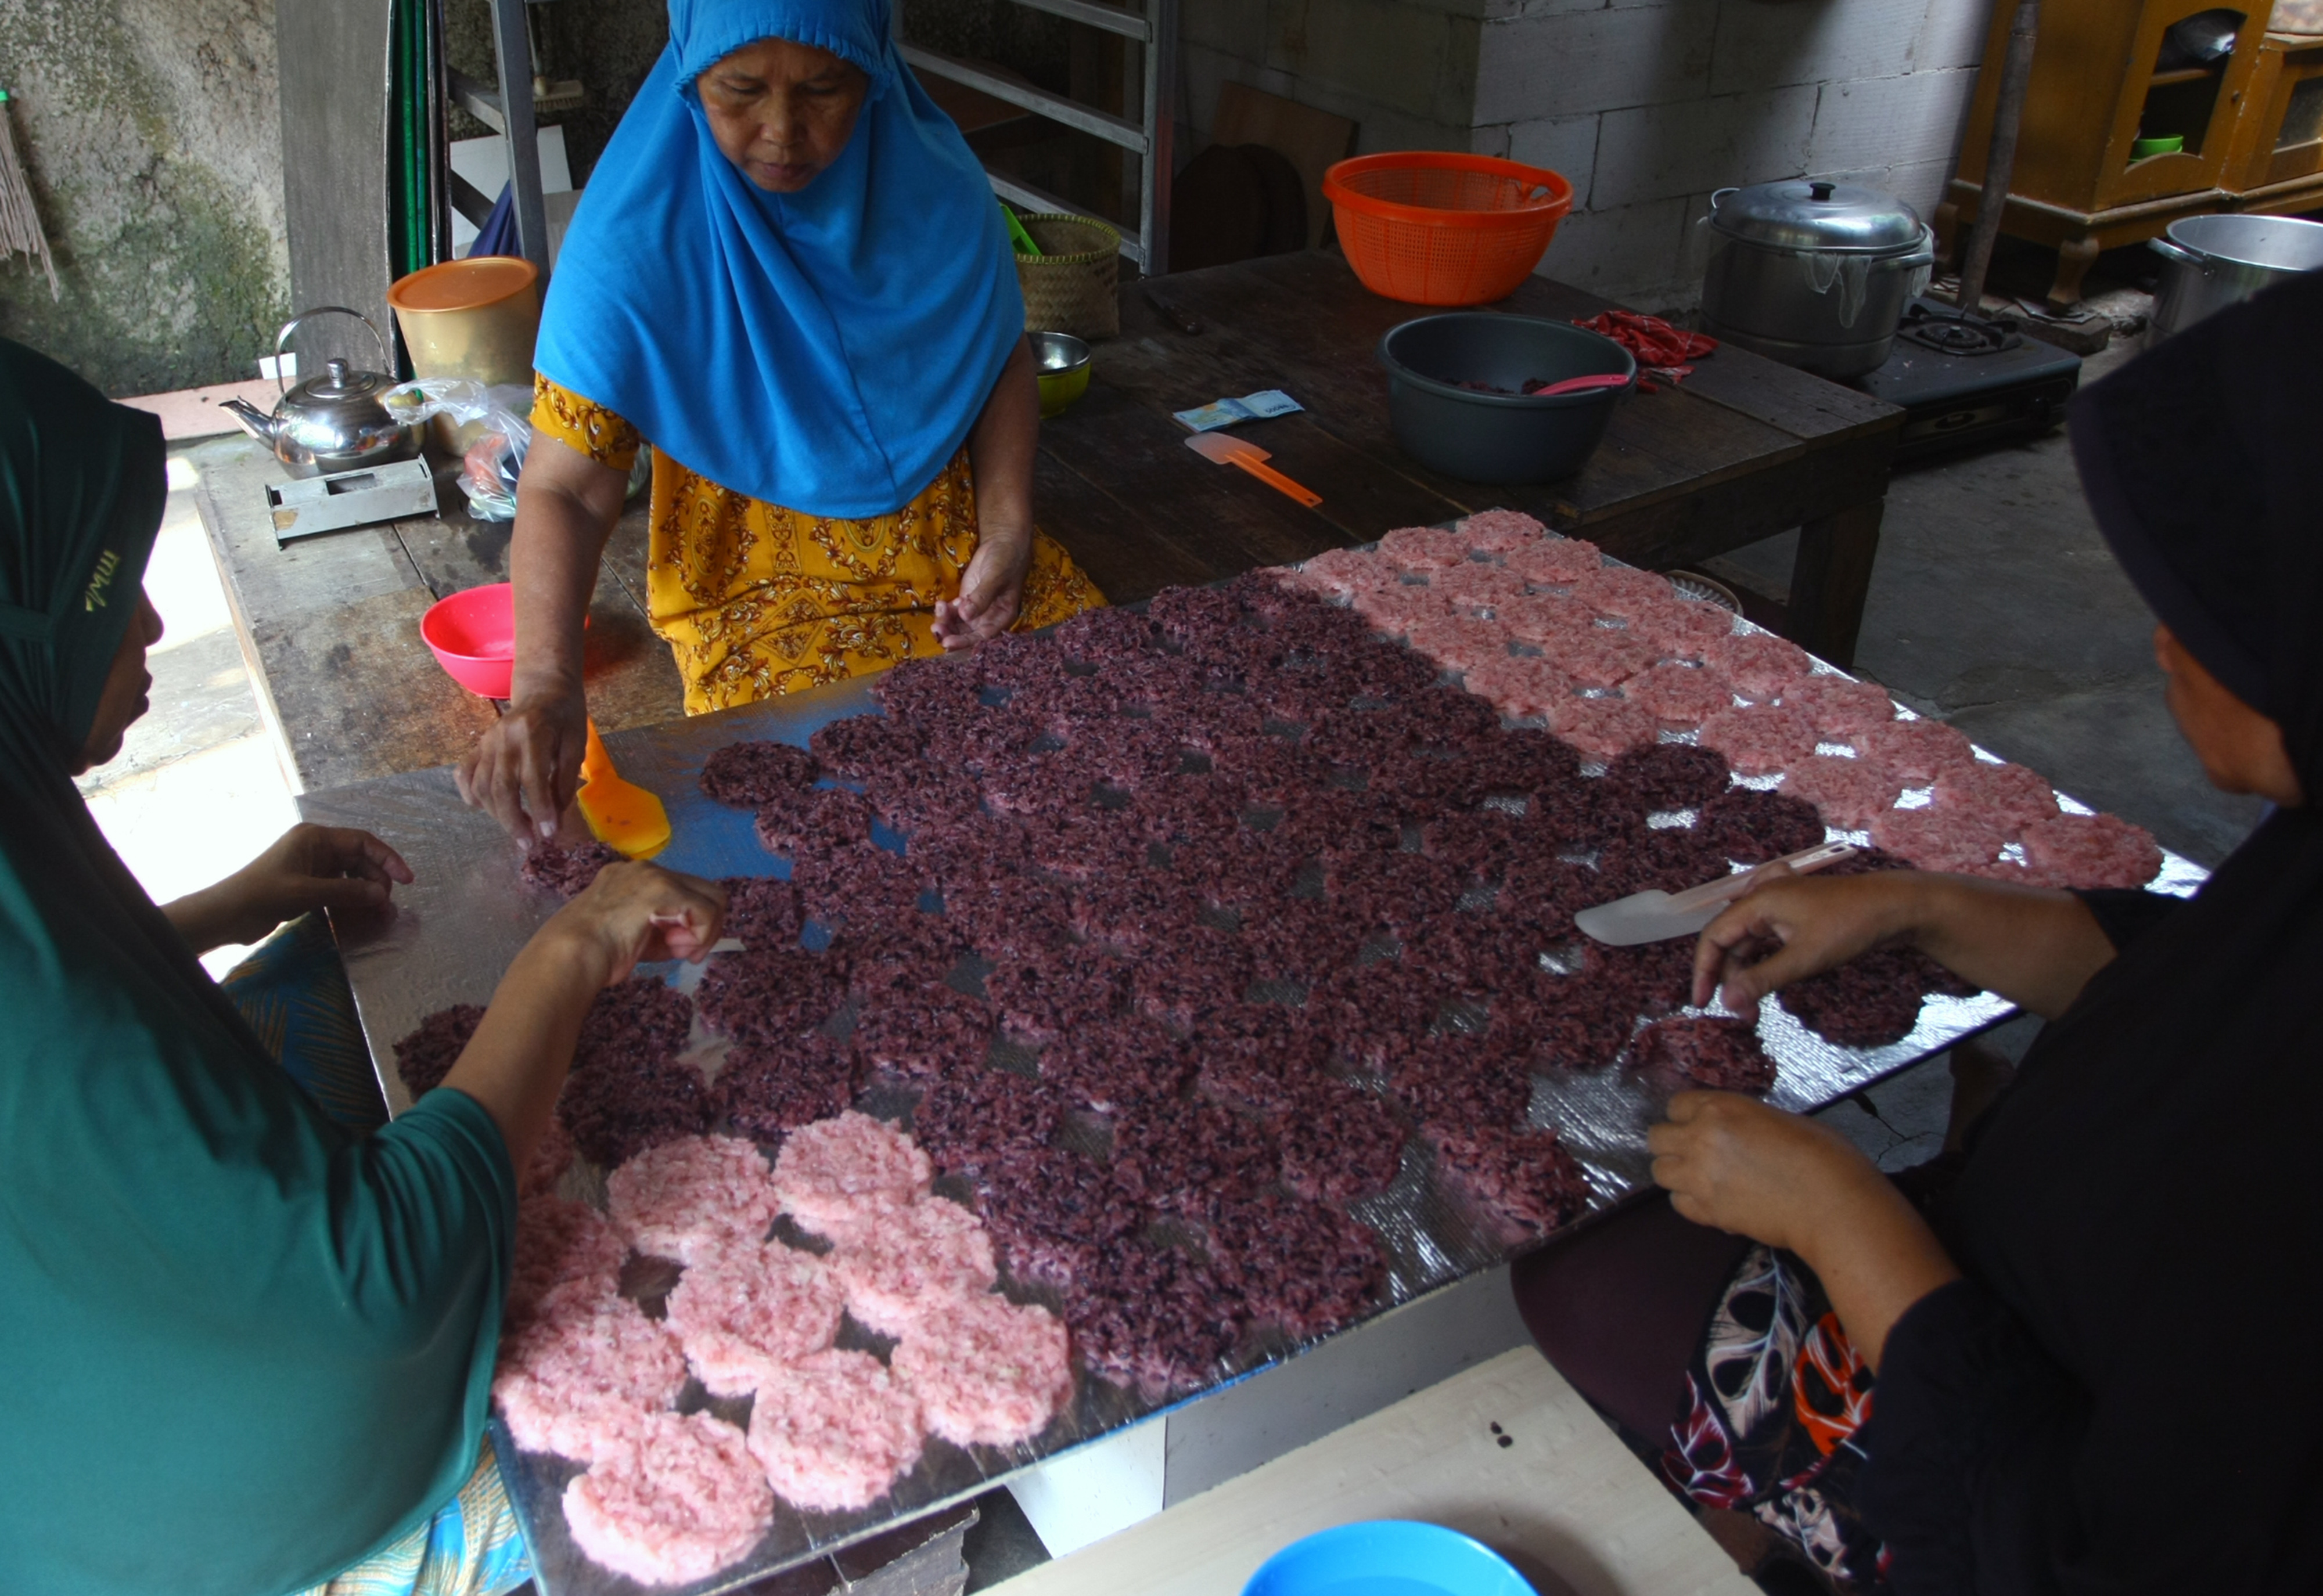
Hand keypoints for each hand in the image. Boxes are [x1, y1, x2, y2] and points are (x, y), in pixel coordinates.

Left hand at [166, 823, 414, 952]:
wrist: (224, 914)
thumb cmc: (261, 895)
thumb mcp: (306, 893)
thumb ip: (347, 892)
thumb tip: (383, 895)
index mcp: (314, 837)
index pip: (362, 842)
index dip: (388, 859)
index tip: (407, 880)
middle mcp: (315, 847)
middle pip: (359, 859)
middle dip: (377, 881)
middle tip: (387, 905)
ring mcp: (310, 866)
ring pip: (350, 876)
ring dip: (365, 893)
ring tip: (378, 913)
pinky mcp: (306, 885)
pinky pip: (338, 889)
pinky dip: (350, 901)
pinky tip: (358, 916)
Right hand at [457, 687, 587, 846]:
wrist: (543, 689)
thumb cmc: (565, 717)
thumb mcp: (576, 744)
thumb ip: (565, 779)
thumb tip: (554, 817)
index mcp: (533, 732)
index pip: (533, 778)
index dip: (541, 809)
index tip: (549, 834)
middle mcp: (503, 737)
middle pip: (501, 787)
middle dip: (514, 822)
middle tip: (529, 845)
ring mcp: (486, 741)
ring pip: (481, 786)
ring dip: (497, 815)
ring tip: (519, 831)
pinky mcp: (477, 746)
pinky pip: (464, 774)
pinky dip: (471, 795)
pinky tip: (486, 810)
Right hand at [547, 860, 727, 986]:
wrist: (571, 954)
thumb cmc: (593, 953)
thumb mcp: (631, 935)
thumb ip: (660, 930)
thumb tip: (688, 940)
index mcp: (632, 877)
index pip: (681, 892)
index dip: (688, 922)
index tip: (675, 947)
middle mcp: (645, 869)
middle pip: (704, 890)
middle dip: (704, 925)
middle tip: (686, 951)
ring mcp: (654, 876)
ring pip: (712, 898)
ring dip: (705, 931)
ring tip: (680, 952)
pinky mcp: (663, 889)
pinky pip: (706, 911)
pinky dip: (702, 934)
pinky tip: (679, 950)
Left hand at [932, 524, 1032, 649]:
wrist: (1002, 544)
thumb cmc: (1006, 560)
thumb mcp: (995, 577)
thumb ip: (982, 597)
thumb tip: (965, 615)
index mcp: (1001, 618)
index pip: (982, 637)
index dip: (964, 642)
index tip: (947, 642)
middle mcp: (988, 619)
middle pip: (967, 635)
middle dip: (950, 634)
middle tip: (936, 628)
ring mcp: (975, 610)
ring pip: (956, 626)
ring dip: (945, 623)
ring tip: (939, 608)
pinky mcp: (965, 601)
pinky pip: (951, 614)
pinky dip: (944, 612)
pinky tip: (940, 603)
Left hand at [1649, 1092, 1882, 1253]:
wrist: (1833, 1204)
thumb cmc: (1823, 1155)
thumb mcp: (1780, 1120)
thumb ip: (1745, 1122)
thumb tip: (1735, 1133)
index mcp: (1721, 1108)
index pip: (1676, 1105)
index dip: (1687, 1117)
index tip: (1699, 1126)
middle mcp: (1700, 1138)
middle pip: (1657, 1138)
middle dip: (1672, 1145)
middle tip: (1695, 1154)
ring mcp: (1699, 1177)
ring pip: (1659, 1172)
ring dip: (1676, 1174)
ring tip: (1701, 1179)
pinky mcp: (1707, 1212)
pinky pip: (1677, 1203)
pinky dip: (1690, 1202)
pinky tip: (1713, 1201)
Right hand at [1692, 867, 1916, 1013]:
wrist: (1897, 906)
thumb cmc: (1850, 927)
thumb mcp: (1804, 958)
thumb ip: (1762, 979)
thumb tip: (1727, 1003)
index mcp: (1758, 901)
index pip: (1713, 936)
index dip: (1703, 971)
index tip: (1702, 1003)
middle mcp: (1764, 897)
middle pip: (1730, 939)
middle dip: (1730, 977)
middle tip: (1741, 1013)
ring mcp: (1781, 903)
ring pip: (1749, 940)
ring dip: (1748, 971)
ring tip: (1755, 1005)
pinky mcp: (1797, 911)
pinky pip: (1766, 935)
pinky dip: (1762, 959)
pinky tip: (1767, 979)